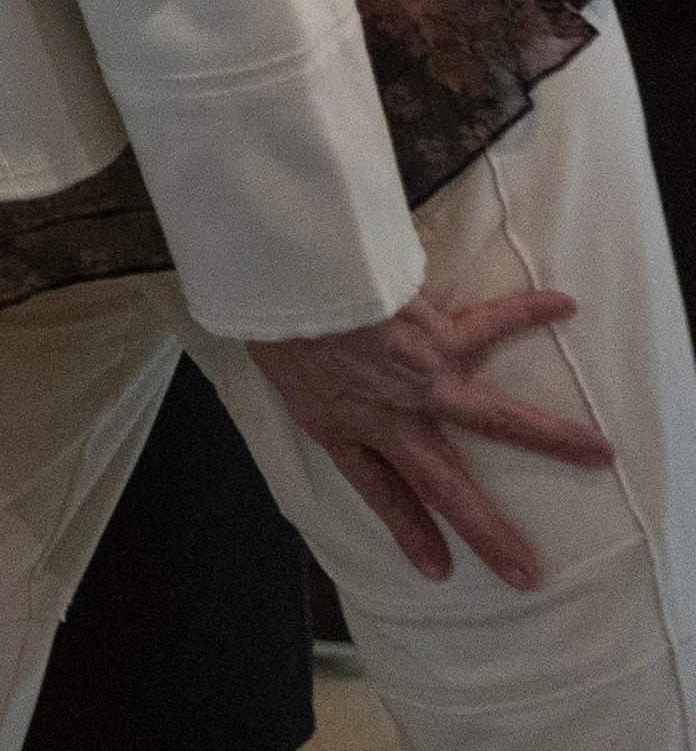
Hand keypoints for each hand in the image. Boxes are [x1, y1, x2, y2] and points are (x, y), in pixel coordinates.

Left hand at [250, 288, 615, 588]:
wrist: (276, 285)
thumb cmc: (259, 310)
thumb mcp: (264, 356)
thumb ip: (294, 367)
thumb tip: (299, 346)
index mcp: (337, 424)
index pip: (377, 489)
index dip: (408, 529)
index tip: (437, 569)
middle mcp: (386, 415)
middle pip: (445, 485)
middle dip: (488, 532)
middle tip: (526, 573)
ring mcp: (419, 380)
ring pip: (496, 420)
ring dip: (552, 440)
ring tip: (599, 455)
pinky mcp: (434, 337)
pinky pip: (489, 322)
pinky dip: (526, 311)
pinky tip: (565, 304)